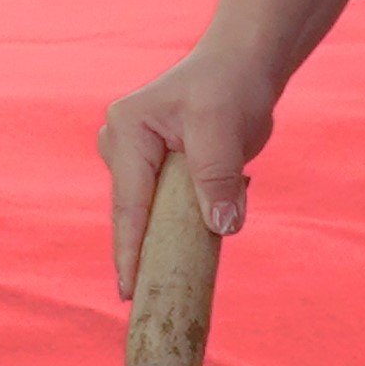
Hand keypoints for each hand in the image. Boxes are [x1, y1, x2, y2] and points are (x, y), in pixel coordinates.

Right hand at [100, 49, 272, 293]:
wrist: (242, 67)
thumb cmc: (229, 88)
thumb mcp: (224, 129)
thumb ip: (218, 177)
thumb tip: (221, 228)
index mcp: (127, 131)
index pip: (130, 203)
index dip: (129, 250)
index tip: (129, 291)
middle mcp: (122, 144)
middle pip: (134, 212)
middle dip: (148, 249)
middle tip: (155, 298)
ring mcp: (136, 156)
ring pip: (151, 212)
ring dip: (173, 232)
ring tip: (190, 255)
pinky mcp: (154, 166)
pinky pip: (164, 205)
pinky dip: (183, 221)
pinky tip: (205, 225)